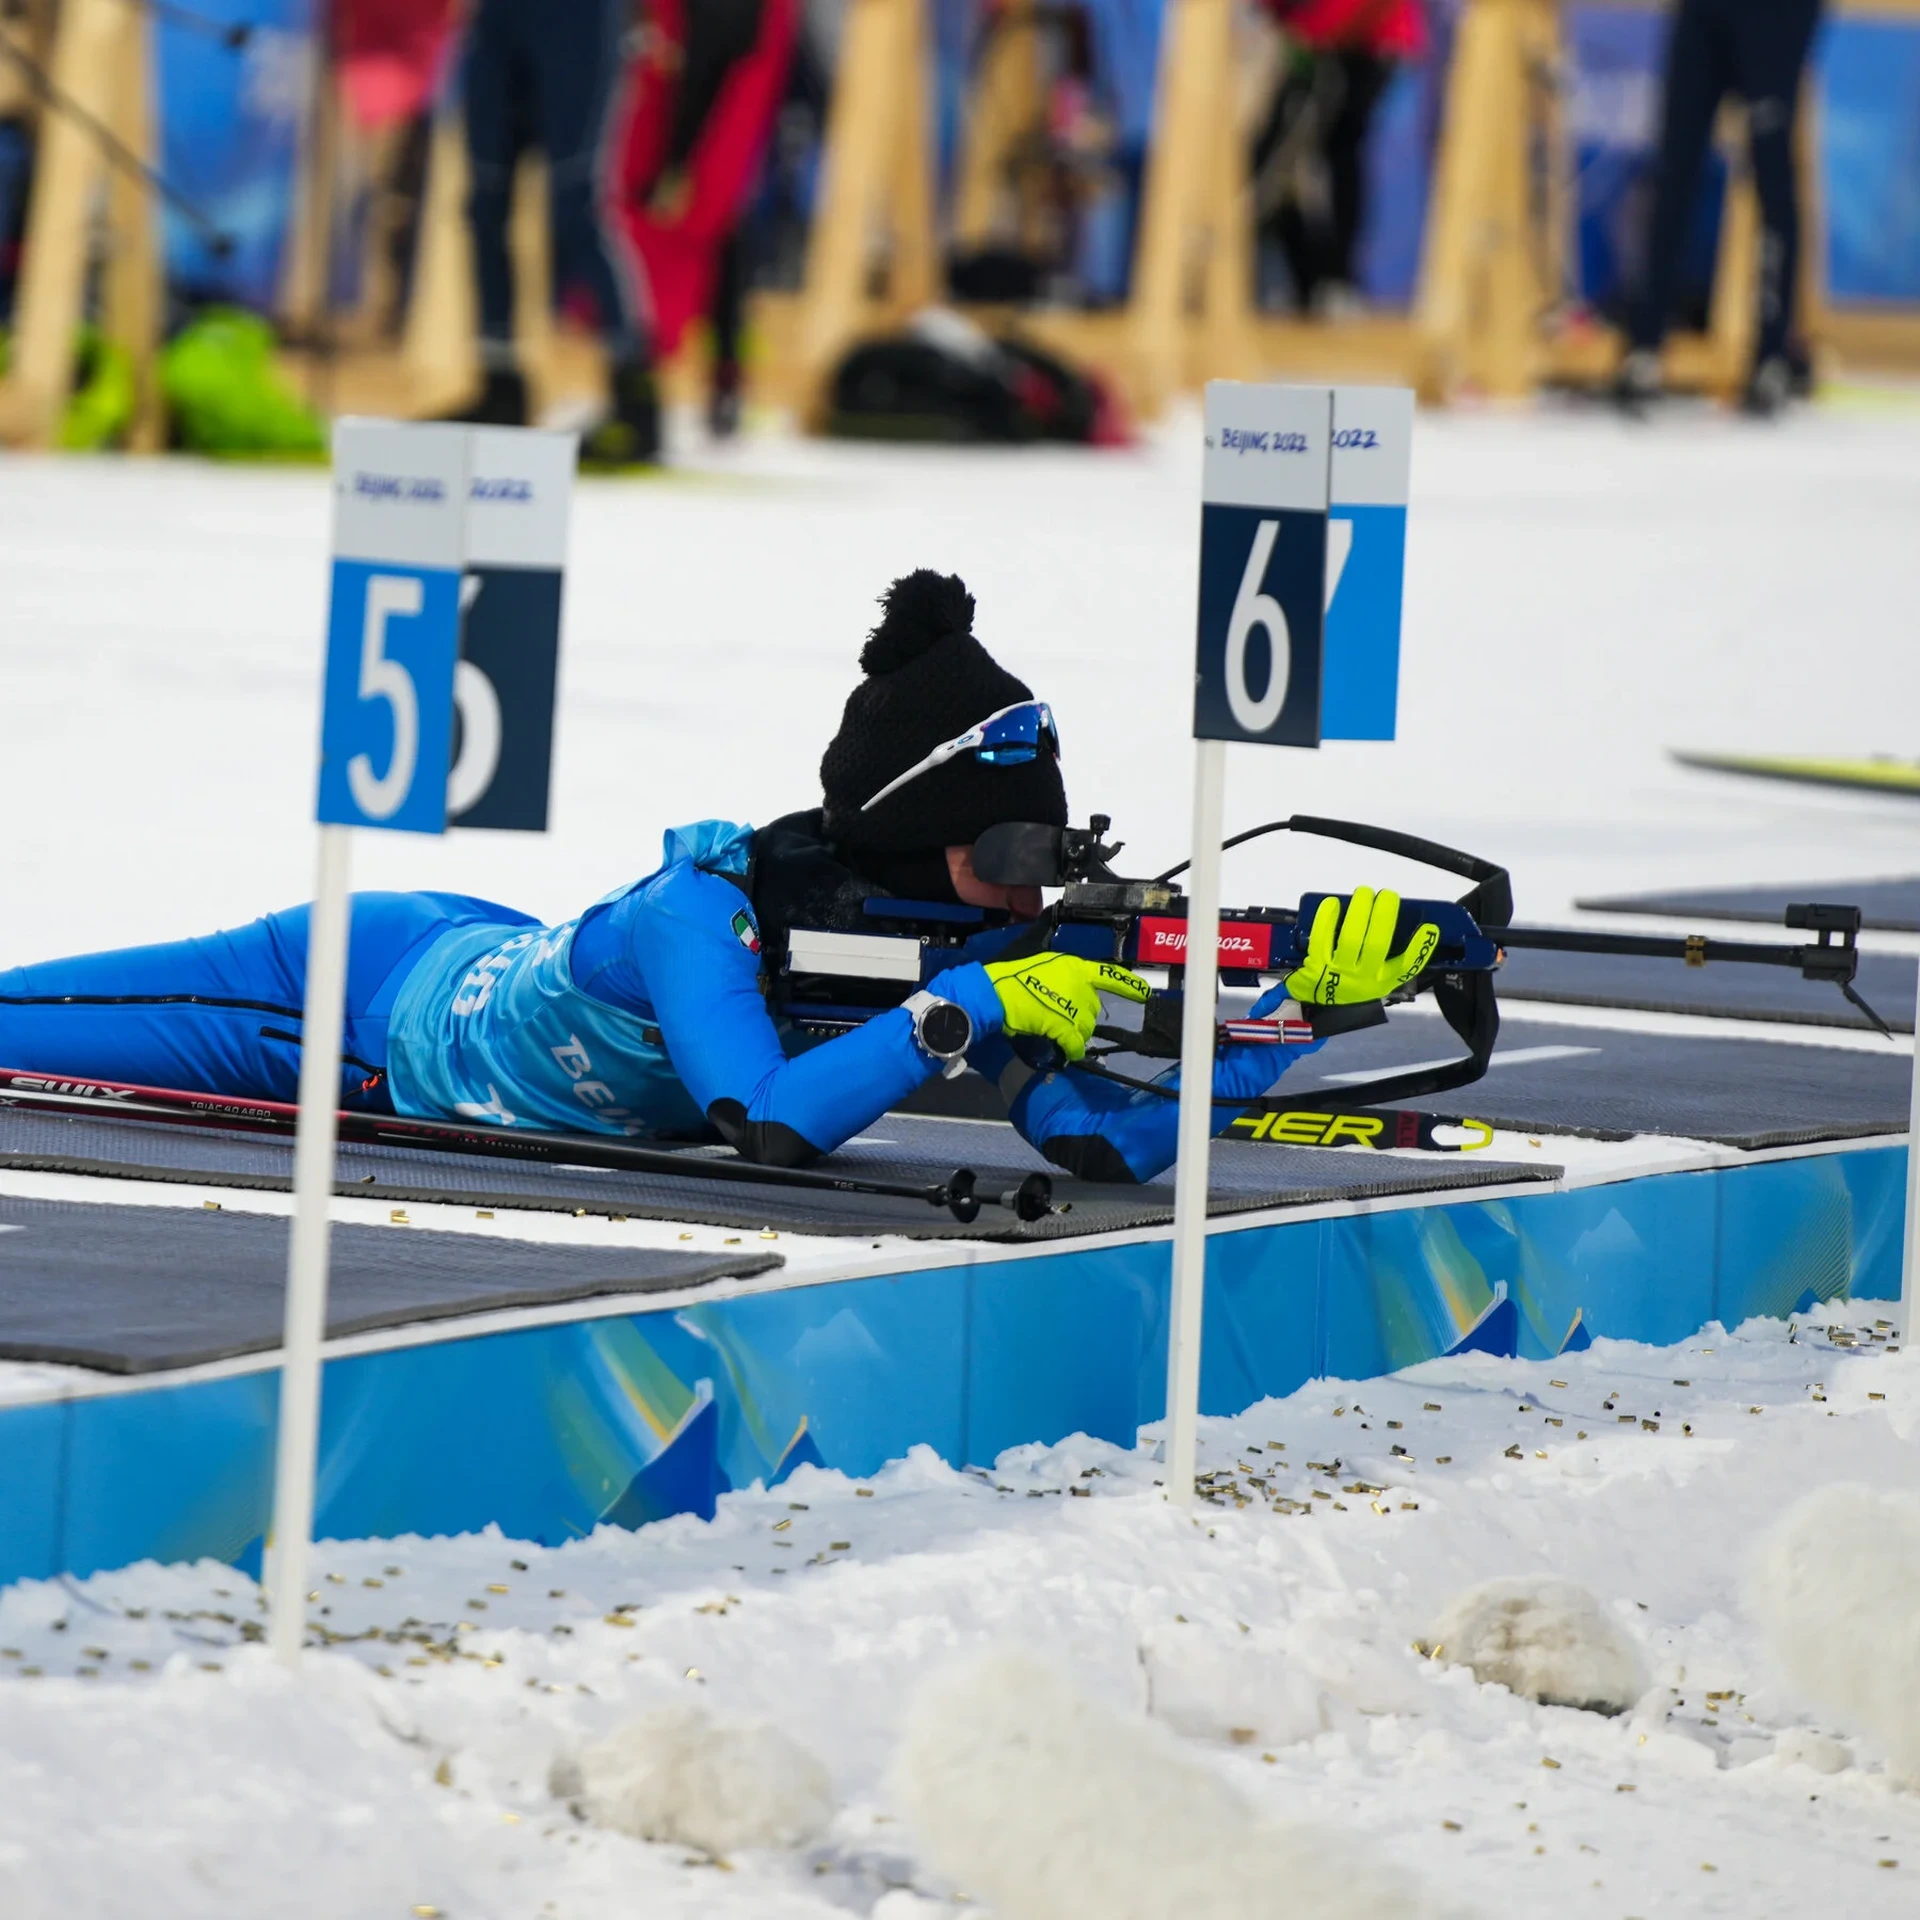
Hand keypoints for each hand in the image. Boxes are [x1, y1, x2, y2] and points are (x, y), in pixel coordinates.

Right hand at [983, 951, 1150, 1061]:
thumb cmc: (1013, 980)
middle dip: (1080, 1017)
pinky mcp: (1062, 1025)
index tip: (1145, 993)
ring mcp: (1072, 1005)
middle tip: (1058, 1017)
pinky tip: (1066, 1051)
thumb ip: (1064, 980)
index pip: (1109, 975)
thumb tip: (1071, 997)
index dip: (1129, 985)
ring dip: (1074, 1033)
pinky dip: (1072, 1050)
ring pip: (1086, 1028)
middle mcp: (1079, 985)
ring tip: (1053, 1030)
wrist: (995, 993)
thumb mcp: (1045, 968)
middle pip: (1093, 1009)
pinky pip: (1075, 1043)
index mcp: (1076, 968)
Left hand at [1284, 887, 1437, 1005]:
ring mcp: (1338, 971)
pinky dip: (1327, 918)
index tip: (1428, 927)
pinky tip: (1333, 903)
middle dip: (1383, 915)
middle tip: (1386, 894)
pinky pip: (1321, 938)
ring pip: (1351, 939)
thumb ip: (1395, 957)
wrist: (1320, 1002)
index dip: (1420, 948)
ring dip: (1359, 912)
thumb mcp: (1379, 977)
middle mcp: (1362, 978)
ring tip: (1365, 892)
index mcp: (1382, 980)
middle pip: (1376, 945)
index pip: (1406, 967)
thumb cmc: (1354, 981)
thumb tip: (1418, 925)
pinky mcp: (1316, 963)